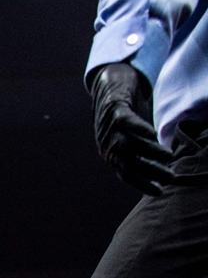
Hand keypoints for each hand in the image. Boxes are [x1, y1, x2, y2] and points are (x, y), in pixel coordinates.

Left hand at [91, 63, 174, 194]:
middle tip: (169, 177)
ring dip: (148, 152)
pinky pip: (125, 123)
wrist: (108, 86)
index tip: (159, 191)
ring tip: (168, 157)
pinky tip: (153, 134)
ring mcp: (108, 128)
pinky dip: (139, 130)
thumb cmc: (123, 116)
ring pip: (128, 145)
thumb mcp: (129, 137)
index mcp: (111, 154)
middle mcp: (107, 144)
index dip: (141, 183)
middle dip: (149, 171)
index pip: (126, 174)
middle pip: (128, 163)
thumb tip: (161, 165)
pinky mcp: (113, 110)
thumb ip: (140, 150)